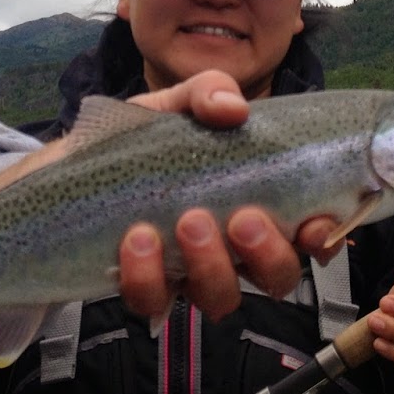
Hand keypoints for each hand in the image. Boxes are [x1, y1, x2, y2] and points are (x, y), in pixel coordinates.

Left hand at [116, 72, 333, 321]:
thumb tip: (233, 108)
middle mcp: (233, 246)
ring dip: (212, 267)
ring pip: (222, 297)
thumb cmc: (136, 139)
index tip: (313, 225)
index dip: (323, 238)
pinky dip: (149, 275)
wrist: (69, 167)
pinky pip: (157, 301)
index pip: (309, 234)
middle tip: (242, 219)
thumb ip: (207, 93)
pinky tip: (137, 240)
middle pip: (277, 276)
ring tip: (188, 222)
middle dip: (268, 254)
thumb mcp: (174, 104)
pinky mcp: (145, 287)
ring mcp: (190, 272)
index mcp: (255, 201)